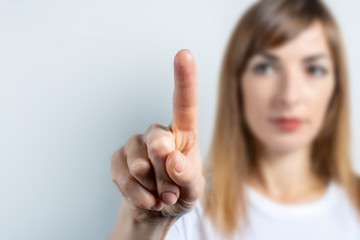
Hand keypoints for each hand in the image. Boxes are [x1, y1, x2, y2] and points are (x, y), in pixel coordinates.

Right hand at [111, 49, 204, 222]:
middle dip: (165, 174)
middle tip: (172, 193)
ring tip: (162, 197)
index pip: (184, 103)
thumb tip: (170, 157)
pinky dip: (136, 193)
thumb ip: (187, 174)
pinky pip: (122, 175)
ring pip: (139, 163)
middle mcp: (159, 133)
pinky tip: (146, 198)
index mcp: (183, 133)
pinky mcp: (118, 158)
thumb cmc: (181, 192)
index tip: (184, 54)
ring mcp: (136, 144)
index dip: (184, 79)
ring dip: (152, 188)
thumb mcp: (193, 189)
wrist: (158, 210)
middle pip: (158, 142)